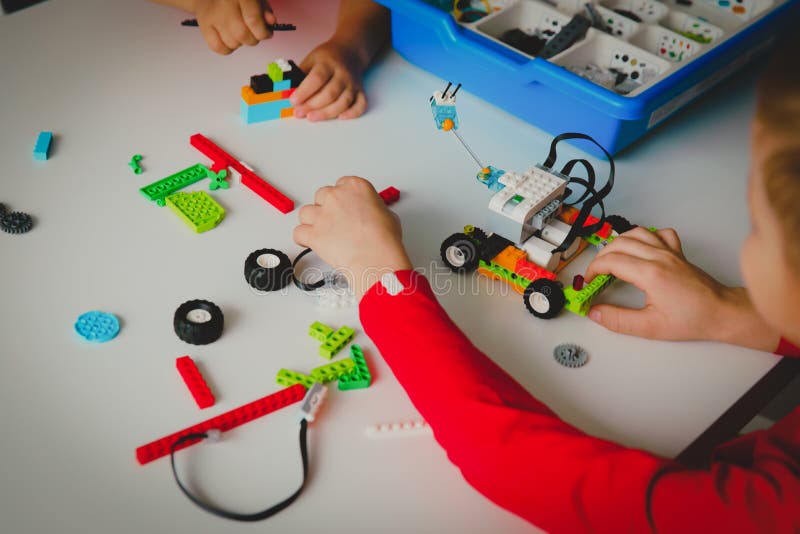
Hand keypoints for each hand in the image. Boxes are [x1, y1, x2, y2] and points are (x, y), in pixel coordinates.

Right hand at [195, 0, 274, 54]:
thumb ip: (264, 8)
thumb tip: (271, 22)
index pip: (253, 20)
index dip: (264, 32)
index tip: (267, 33)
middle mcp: (224, 4)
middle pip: (242, 34)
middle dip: (253, 39)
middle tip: (254, 34)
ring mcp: (212, 15)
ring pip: (232, 42)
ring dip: (240, 43)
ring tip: (239, 32)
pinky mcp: (203, 25)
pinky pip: (217, 47)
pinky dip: (227, 48)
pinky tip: (230, 38)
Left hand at [290, 40, 367, 120]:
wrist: (349, 52)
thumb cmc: (327, 58)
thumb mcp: (311, 60)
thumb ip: (301, 75)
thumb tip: (287, 91)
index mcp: (328, 63)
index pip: (317, 78)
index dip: (305, 91)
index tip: (293, 101)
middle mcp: (342, 74)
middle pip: (330, 93)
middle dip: (312, 105)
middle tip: (298, 112)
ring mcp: (352, 84)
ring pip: (343, 102)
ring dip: (327, 113)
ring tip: (311, 117)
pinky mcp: (360, 92)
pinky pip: (360, 105)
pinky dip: (352, 113)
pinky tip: (340, 118)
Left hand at [293, 177, 411, 296]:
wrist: (375, 257)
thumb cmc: (383, 238)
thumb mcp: (388, 215)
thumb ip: (374, 209)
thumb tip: (372, 215)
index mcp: (355, 187)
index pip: (341, 185)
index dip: (343, 198)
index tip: (346, 207)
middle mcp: (336, 197)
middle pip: (321, 196)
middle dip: (326, 208)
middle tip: (336, 221)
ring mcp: (322, 215)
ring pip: (306, 212)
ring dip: (312, 221)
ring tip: (322, 232)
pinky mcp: (313, 233)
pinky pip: (298, 232)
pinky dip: (303, 238)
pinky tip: (310, 242)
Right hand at [584, 227, 779, 350]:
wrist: (722, 313)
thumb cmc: (693, 319)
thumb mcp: (650, 327)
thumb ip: (618, 320)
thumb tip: (595, 313)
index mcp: (650, 273)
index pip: (611, 261)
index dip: (594, 270)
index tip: (589, 281)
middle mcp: (659, 257)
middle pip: (619, 243)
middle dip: (601, 256)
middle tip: (596, 273)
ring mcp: (670, 252)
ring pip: (637, 232)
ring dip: (619, 243)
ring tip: (612, 258)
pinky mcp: (678, 253)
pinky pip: (659, 233)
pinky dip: (646, 236)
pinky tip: (641, 248)